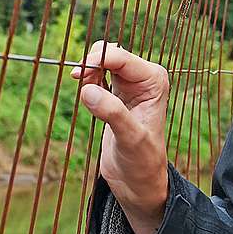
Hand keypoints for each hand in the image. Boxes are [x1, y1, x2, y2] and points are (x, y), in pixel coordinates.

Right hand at [71, 40, 169, 233]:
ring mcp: (130, 84)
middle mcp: (144, 77)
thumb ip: (112, 112)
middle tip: (78, 82)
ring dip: (88, 73)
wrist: (138, 180)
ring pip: (102, 62)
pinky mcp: (117, 93)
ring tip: (85, 94)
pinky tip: (89, 98)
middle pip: (110, 54)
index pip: (121, 57)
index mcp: (154, 79)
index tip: (77, 75)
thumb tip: (87, 90)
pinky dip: (87, 82)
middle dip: (91, 64)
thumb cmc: (142, 160)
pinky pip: (97, 76)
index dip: (97, 60)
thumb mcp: (130, 138)